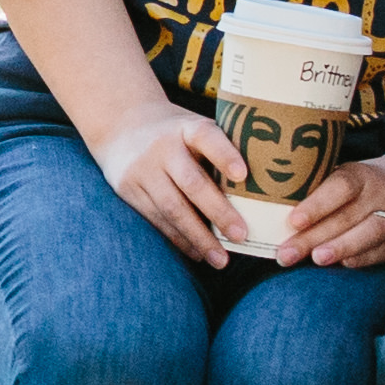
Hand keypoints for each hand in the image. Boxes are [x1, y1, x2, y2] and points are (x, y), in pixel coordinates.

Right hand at [93, 107, 245, 265]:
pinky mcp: (128, 189)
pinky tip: (198, 253)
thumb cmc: (176, 133)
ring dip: (199, 237)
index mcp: (186, 128)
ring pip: (172, 207)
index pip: (207, 138)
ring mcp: (142, 168)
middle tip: (242, 235)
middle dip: (218, 211)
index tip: (243, 175)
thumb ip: (221, 149)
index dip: (225, 155)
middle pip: (192, 182)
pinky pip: (156, 219)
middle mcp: (162, 147)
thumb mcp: (194, 128)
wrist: (119, 125)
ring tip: (221, 260)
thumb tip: (265, 188)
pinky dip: (179, 239)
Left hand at [284, 156, 384, 268]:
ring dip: (341, 247)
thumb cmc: (362, 188)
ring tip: (316, 259)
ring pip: (370, 232)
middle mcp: (381, 193)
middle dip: (312, 237)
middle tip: (284, 255)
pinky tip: (343, 265)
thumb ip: (316, 189)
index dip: (317, 204)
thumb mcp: (345, 177)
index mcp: (361, 174)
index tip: (292, 221)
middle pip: (346, 216)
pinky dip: (364, 258)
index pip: (340, 186)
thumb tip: (266, 207)